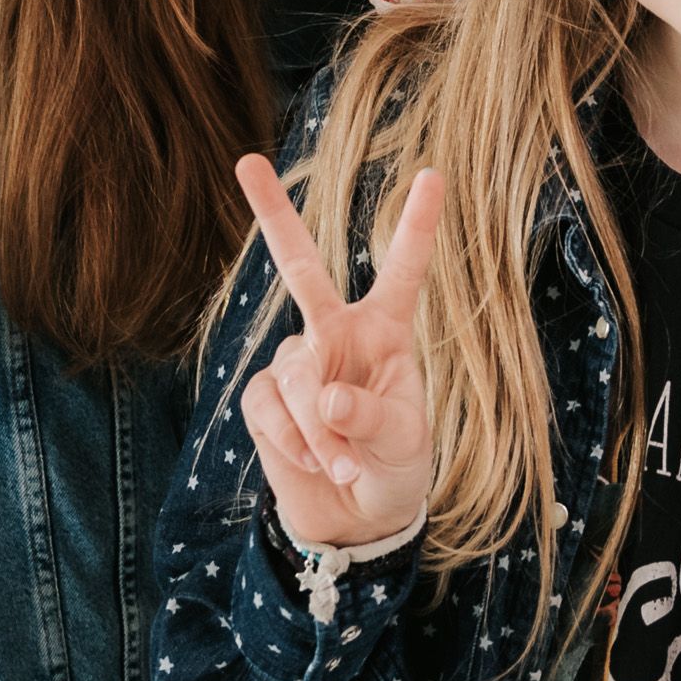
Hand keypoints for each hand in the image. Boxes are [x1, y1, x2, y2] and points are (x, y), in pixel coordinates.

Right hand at [234, 153, 442, 551]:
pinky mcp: (264, 399)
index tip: (433, 174)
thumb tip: (323, 397)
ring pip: (297, 377)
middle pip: (300, 267)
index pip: (402, 271)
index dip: (418, 224)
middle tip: (247, 160)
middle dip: (271, 214)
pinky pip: (270, 409)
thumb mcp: (403, 443)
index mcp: (385, 331)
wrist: (355, 520)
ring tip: (344, 467)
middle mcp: (335, 333)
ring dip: (321, 433)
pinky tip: (313, 464)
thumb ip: (370, 415)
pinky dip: (296, 443)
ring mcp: (296, 362)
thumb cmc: (395, 467)